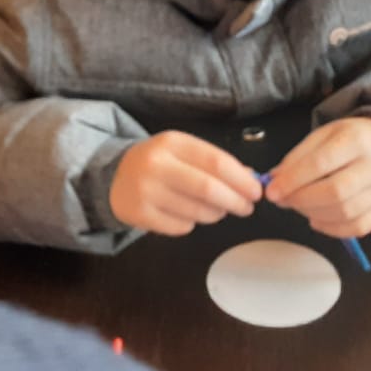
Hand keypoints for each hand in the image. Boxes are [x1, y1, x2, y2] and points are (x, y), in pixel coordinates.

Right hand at [108, 132, 262, 235]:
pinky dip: (192, 224)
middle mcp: (156, 165)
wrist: (114, 177)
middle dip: (235, 201)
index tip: (256, 191)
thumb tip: (250, 178)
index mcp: (171, 143)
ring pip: (197, 211)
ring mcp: (146, 191)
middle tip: (246, 208)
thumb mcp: (183, 152)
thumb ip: (215, 162)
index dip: (242, 180)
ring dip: (215, 214)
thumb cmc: (159, 163)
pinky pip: (181, 227)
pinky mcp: (140, 215)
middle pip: (208, 189)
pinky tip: (185, 214)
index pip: (217, 162)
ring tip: (216, 210)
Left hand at [266, 117, 370, 237]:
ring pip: (345, 212)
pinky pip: (357, 227)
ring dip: (312, 214)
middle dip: (301, 200)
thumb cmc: (349, 140)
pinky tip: (316, 219)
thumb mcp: (322, 135)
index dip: (293, 180)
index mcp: (356, 140)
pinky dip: (331, 229)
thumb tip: (275, 181)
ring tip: (298, 206)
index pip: (321, 163)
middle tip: (283, 200)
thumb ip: (297, 158)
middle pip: (335, 192)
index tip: (272, 191)